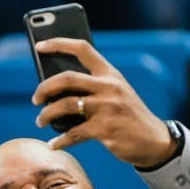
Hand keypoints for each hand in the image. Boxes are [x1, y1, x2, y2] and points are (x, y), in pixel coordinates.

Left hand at [31, 37, 176, 168]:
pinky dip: (60, 140)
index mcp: (110, 73)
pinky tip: (52, 144)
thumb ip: (92, 88)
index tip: (39, 46)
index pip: (82, 48)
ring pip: (65, 105)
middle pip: (67, 78)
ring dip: (46, 114)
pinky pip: (73, 133)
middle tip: (36, 99)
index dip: (58, 44)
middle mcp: (109, 86)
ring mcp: (107, 107)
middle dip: (44, 88)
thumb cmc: (127, 116)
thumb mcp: (115, 94)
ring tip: (40, 120)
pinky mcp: (105, 129)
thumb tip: (54, 92)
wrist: (153, 140)